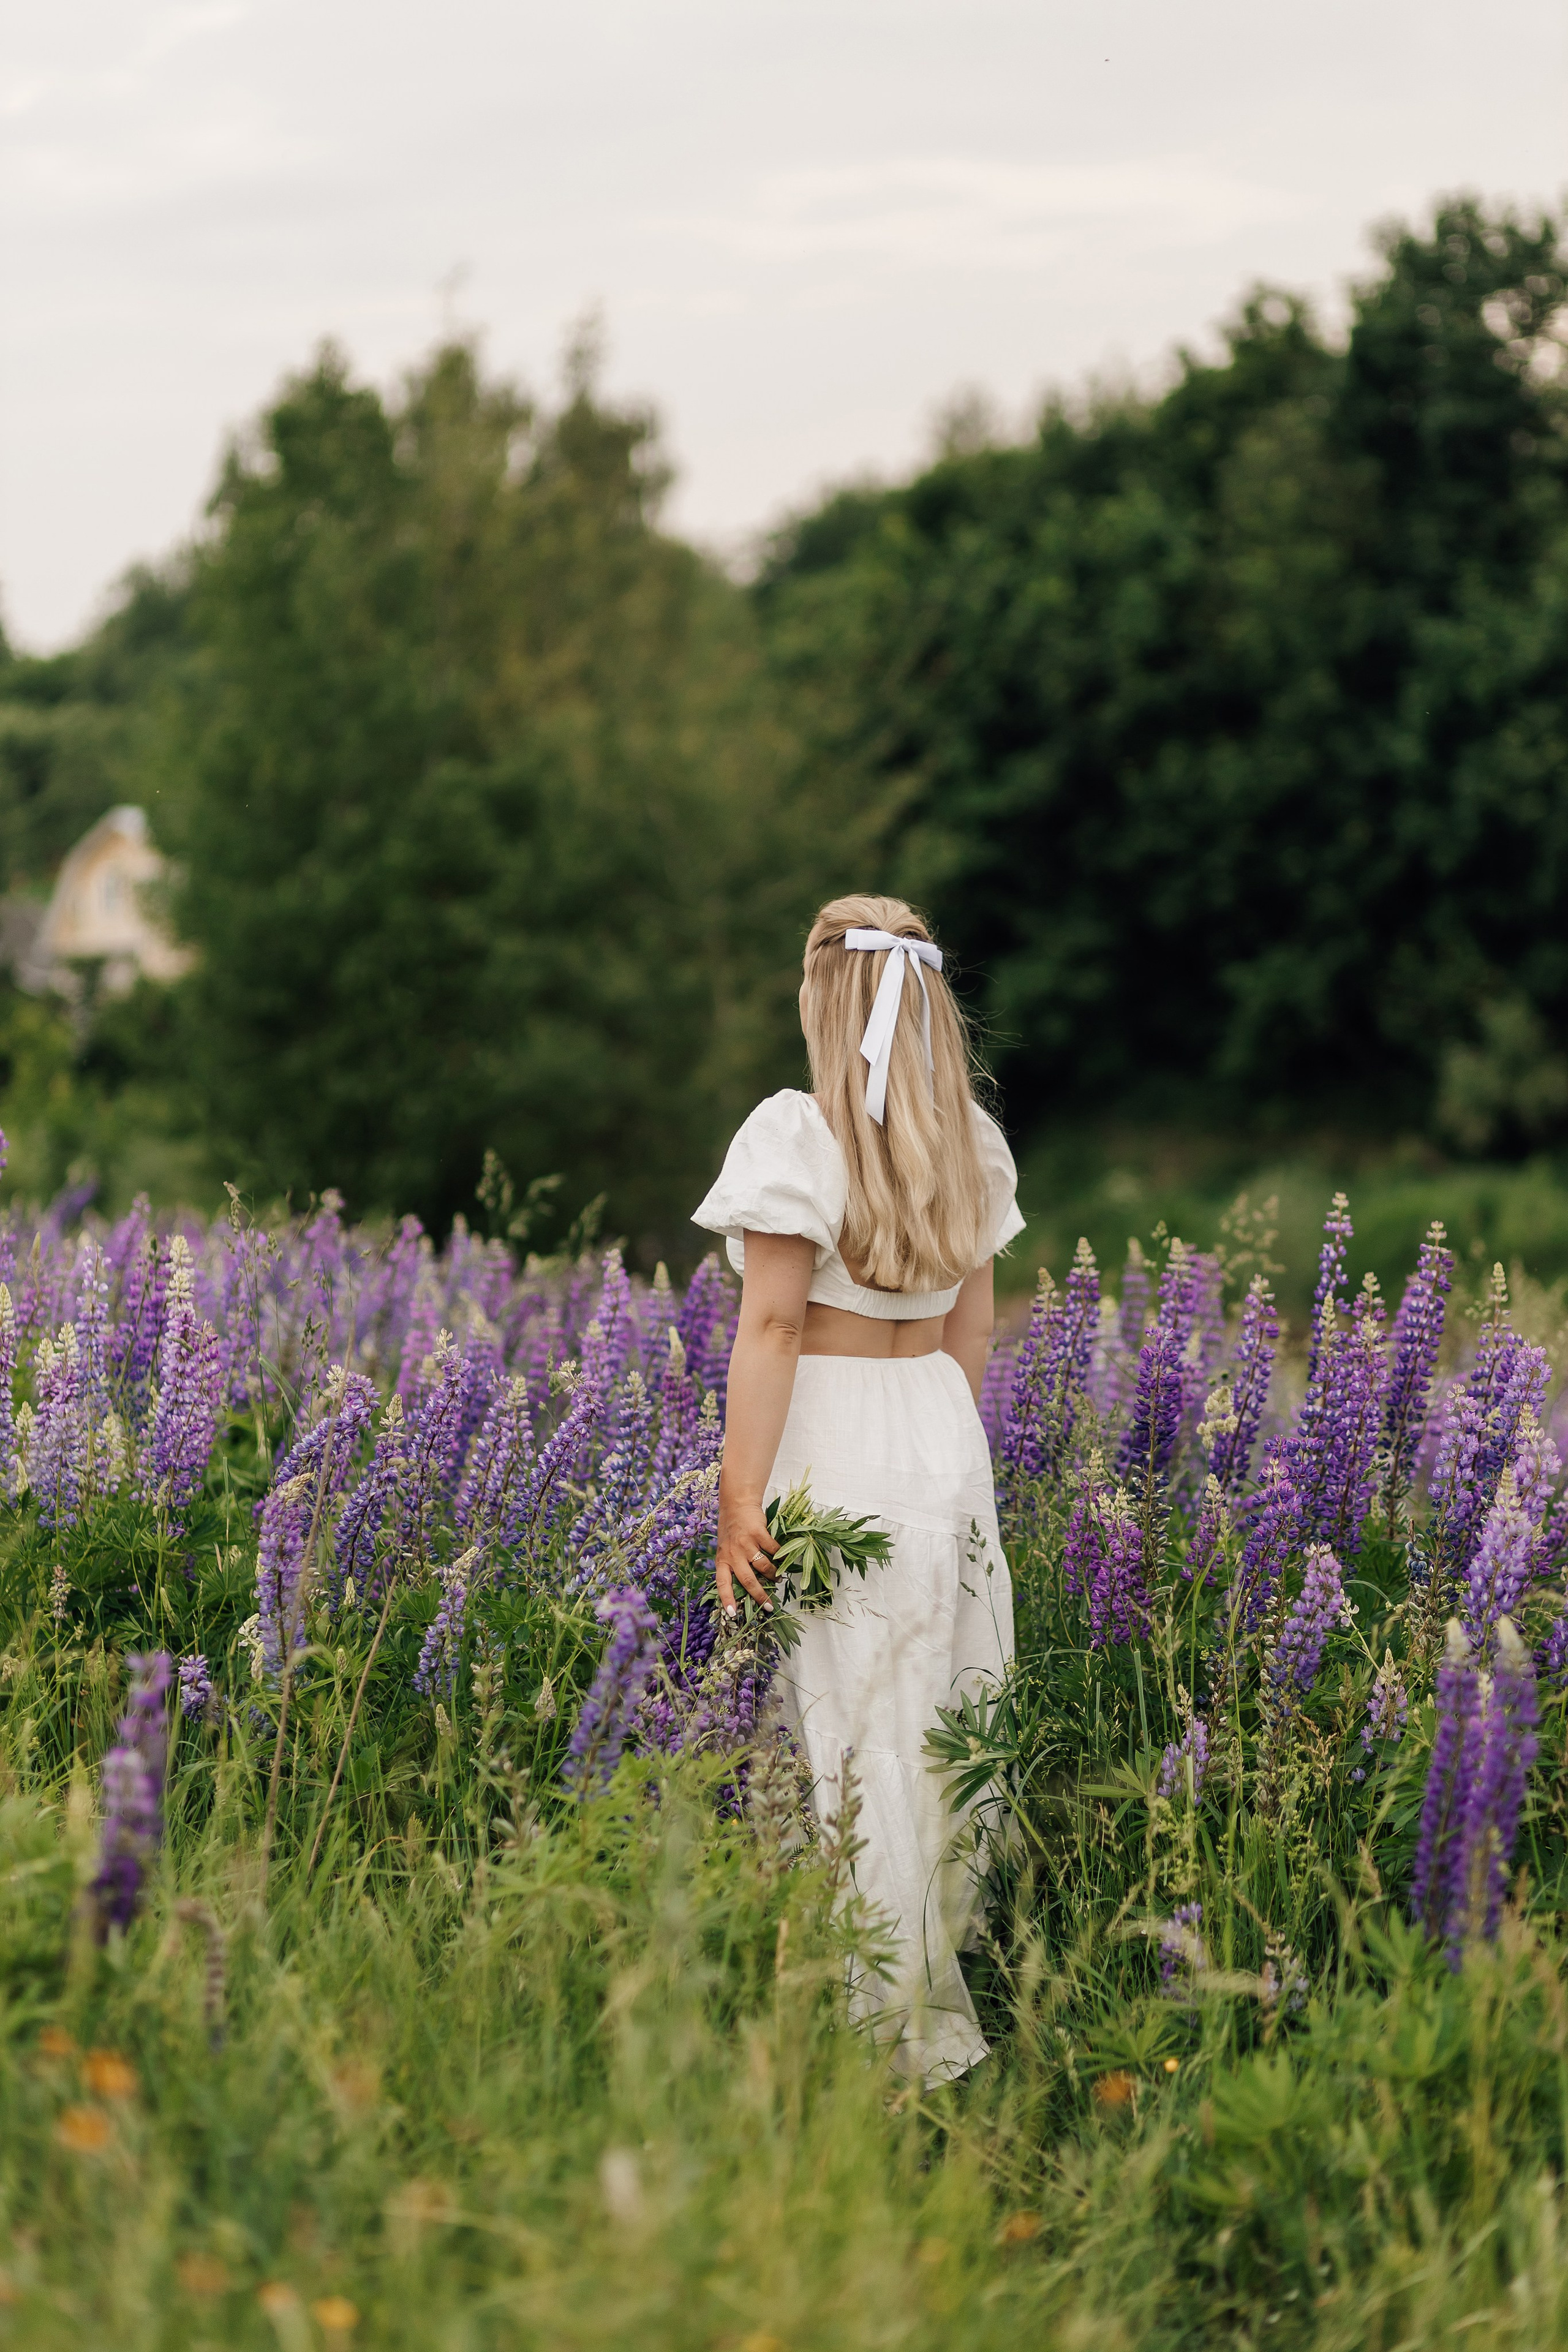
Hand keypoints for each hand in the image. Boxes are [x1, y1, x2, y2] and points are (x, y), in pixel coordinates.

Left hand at [715, 1491, 777, 1615]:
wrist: (737, 1504)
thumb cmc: (732, 1530)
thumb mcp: (726, 1549)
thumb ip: (733, 1564)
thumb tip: (748, 1588)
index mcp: (723, 1559)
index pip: (722, 1584)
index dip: (727, 1599)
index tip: (732, 1614)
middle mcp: (733, 1553)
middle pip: (747, 1581)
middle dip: (760, 1596)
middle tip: (769, 1606)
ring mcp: (746, 1543)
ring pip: (763, 1567)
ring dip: (773, 1575)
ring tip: (777, 1577)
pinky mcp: (759, 1533)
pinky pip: (774, 1550)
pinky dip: (781, 1556)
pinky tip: (784, 1558)